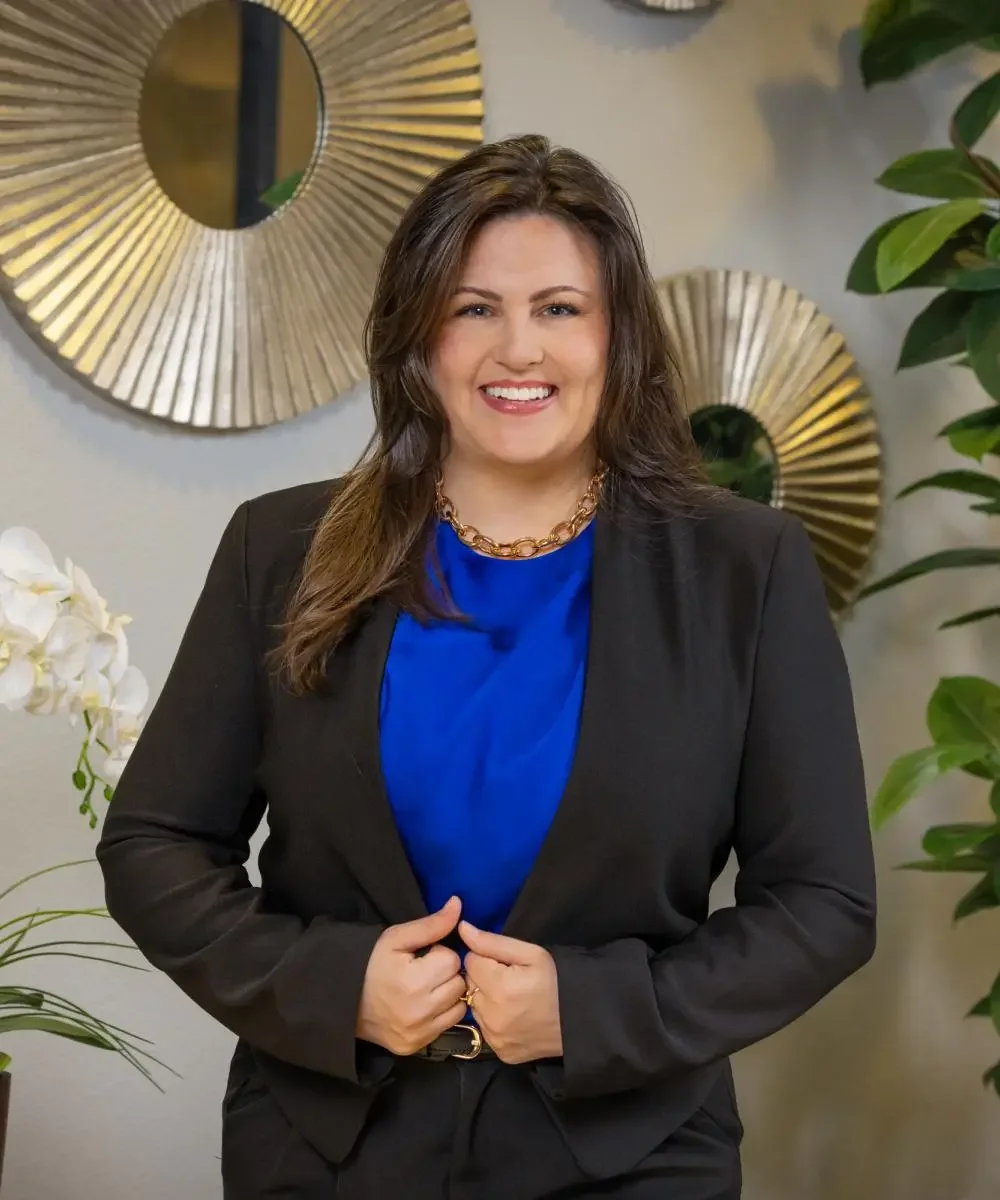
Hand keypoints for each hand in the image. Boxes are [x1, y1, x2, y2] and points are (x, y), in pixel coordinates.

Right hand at [357, 896, 467, 1055]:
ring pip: (459, 1006)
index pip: (452, 960)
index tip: (423, 956)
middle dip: (446, 973)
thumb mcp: (396, 938)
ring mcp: (419, 1033)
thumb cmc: (370, 963)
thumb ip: (431, 924)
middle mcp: (420, 1012)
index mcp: (414, 982)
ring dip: (448, 994)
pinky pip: (448, 1025)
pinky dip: (441, 1013)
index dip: (439, 953)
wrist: (343, 1001)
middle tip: (425, 971)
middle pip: (459, 984)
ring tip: (426, 987)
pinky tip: (424, 1005)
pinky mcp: (417, 1046)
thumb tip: (458, 904)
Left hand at [460, 921, 562, 1063]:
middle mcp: (491, 1016)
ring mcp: (495, 1037)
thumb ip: (492, 942)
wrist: (582, 1020)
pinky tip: (514, 1015)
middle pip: (469, 985)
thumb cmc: (558, 980)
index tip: (504, 962)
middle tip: (509, 978)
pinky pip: (485, 1029)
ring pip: (475, 1007)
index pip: (470, 961)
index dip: (486, 957)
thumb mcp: (532, 953)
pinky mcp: (500, 1052)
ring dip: (486, 999)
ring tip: (512, 997)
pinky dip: (494, 1020)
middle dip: (484, 977)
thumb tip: (462, 929)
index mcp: (498, 987)